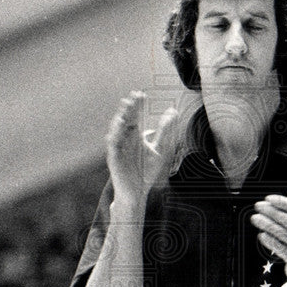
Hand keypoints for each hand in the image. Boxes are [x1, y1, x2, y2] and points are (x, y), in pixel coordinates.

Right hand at [105, 91, 180, 206]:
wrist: (137, 192)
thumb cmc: (145, 172)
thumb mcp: (159, 149)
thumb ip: (164, 131)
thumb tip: (172, 111)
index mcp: (135, 136)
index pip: (136, 117)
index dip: (138, 106)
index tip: (141, 93)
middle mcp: (125, 140)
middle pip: (126, 121)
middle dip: (129, 109)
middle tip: (133, 96)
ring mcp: (119, 148)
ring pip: (118, 130)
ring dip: (121, 118)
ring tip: (126, 108)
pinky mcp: (114, 158)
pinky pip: (113, 145)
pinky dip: (115, 135)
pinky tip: (119, 126)